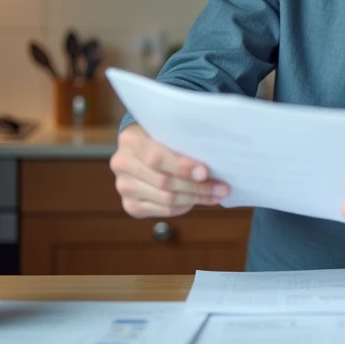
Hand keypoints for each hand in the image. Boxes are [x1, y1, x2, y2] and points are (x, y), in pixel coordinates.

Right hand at [109, 124, 229, 217]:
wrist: (139, 149)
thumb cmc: (160, 138)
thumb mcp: (167, 131)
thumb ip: (182, 143)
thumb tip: (211, 164)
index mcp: (130, 140)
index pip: (157, 157)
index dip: (182, 167)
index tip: (205, 172)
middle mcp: (122, 164)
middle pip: (164, 182)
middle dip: (197, 187)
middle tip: (222, 188)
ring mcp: (124, 187)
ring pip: (165, 199)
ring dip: (195, 199)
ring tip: (216, 195)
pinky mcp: (130, 205)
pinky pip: (162, 211)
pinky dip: (183, 207)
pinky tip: (196, 201)